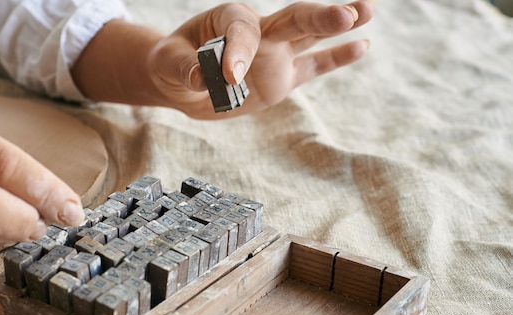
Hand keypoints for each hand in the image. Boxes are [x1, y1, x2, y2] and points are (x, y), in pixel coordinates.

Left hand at [71, 1, 373, 118]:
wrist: (182, 84)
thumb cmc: (173, 65)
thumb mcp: (167, 64)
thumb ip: (184, 68)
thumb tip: (203, 78)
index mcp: (228, 20)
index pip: (242, 30)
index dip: (238, 51)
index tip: (228, 77)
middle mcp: (259, 31)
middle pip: (294, 18)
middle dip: (320, 16)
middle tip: (348, 12)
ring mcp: (275, 54)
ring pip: (310, 35)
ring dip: (338, 24)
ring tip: (367, 10)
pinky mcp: (282, 79)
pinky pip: (313, 67)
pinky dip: (336, 58)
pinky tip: (362, 45)